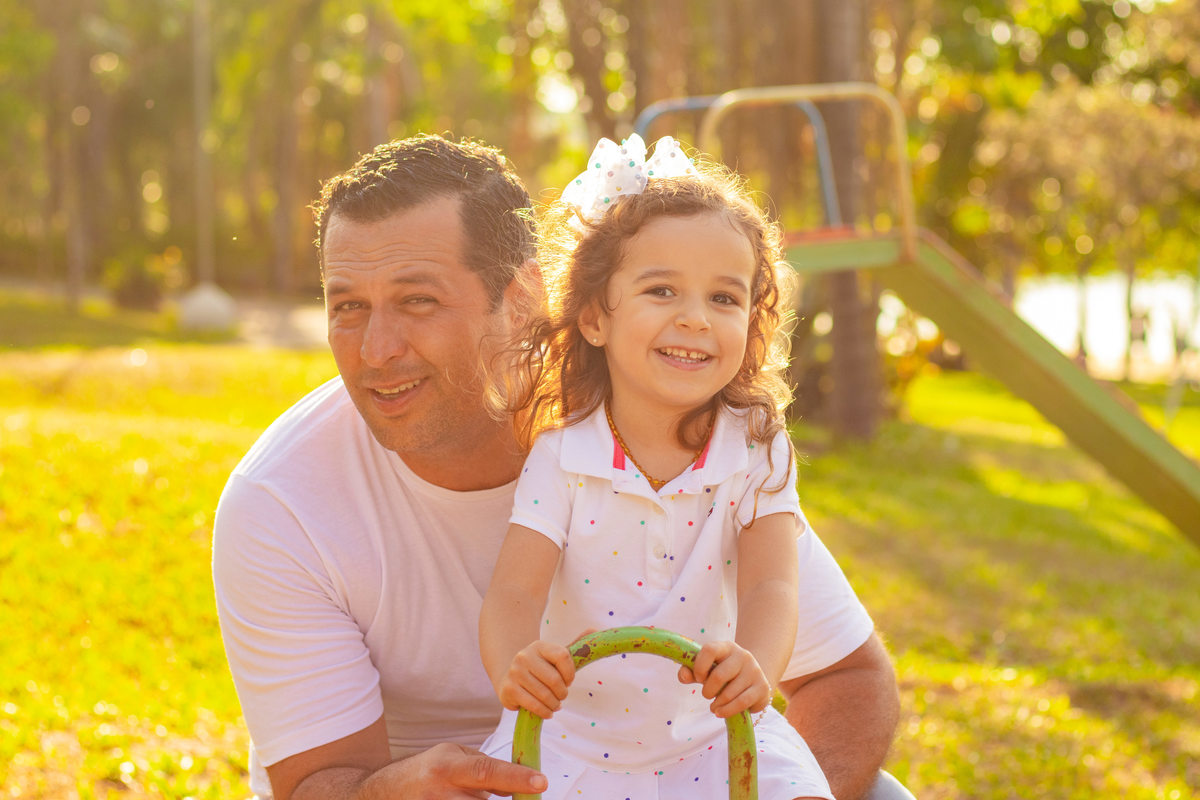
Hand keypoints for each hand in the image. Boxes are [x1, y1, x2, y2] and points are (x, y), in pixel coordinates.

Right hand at [363, 742, 547, 799]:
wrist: (385, 792)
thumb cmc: (427, 770)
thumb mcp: (453, 756)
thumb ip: (486, 767)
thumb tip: (520, 781)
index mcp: (447, 768)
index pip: (487, 772)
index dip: (516, 778)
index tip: (541, 782)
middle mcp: (440, 794)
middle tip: (523, 795)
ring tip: (470, 793)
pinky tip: (467, 798)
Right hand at [496, 640, 574, 717]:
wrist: (510, 678)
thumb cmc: (540, 669)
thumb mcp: (554, 657)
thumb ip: (575, 645)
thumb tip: (594, 630)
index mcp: (539, 646)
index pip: (563, 656)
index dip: (570, 673)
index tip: (568, 681)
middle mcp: (524, 656)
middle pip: (554, 680)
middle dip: (563, 693)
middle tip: (562, 696)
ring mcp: (515, 672)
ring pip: (545, 695)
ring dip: (555, 704)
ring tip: (555, 705)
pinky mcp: (509, 689)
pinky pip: (534, 705)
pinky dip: (545, 712)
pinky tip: (548, 712)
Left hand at [677, 641, 769, 717]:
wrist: (752, 679)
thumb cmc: (724, 673)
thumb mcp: (708, 669)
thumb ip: (691, 671)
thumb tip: (682, 676)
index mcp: (726, 647)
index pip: (710, 650)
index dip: (699, 666)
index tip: (698, 678)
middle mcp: (742, 655)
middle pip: (719, 675)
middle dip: (708, 690)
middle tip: (706, 695)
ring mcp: (754, 671)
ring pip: (729, 693)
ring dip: (717, 704)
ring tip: (714, 707)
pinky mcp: (762, 687)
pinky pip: (741, 702)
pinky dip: (727, 711)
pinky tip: (720, 712)